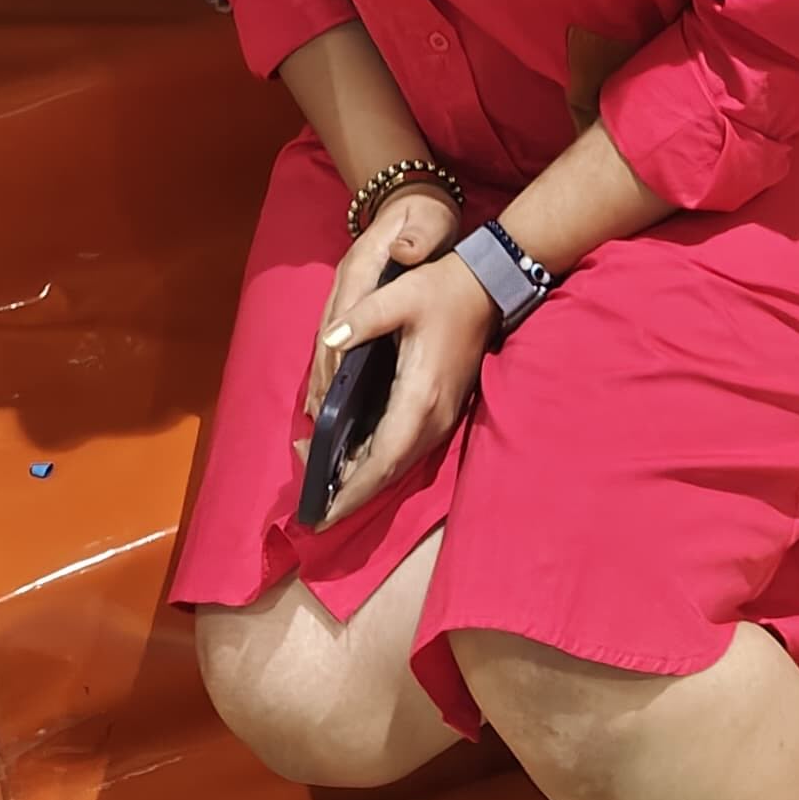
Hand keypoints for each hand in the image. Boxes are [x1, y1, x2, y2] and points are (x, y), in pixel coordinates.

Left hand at [299, 203, 491, 529]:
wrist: (488, 285)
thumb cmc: (443, 289)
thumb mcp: (399, 294)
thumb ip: (362, 318)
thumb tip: (328, 340)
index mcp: (419, 396)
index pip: (382, 460)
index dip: (351, 490)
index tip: (322, 514)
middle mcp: (433, 418)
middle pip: (388, 472)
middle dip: (349, 491)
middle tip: (310, 498)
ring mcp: (442, 419)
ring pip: (398, 465)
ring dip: (363, 479)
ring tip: (323, 478)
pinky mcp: (443, 414)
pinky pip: (406, 451)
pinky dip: (378, 463)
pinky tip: (352, 457)